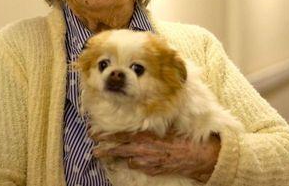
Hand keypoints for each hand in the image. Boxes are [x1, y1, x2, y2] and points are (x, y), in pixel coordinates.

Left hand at [91, 131, 220, 182]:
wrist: (196, 156)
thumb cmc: (182, 138)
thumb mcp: (166, 127)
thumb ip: (152, 124)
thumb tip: (143, 117)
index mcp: (146, 137)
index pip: (121, 136)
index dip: (106, 135)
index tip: (94, 132)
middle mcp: (144, 150)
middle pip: (119, 150)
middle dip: (104, 148)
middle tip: (92, 148)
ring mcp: (147, 162)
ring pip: (126, 159)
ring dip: (114, 156)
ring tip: (100, 154)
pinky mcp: (152, 170)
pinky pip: (138, 166)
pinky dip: (133, 162)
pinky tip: (130, 160)